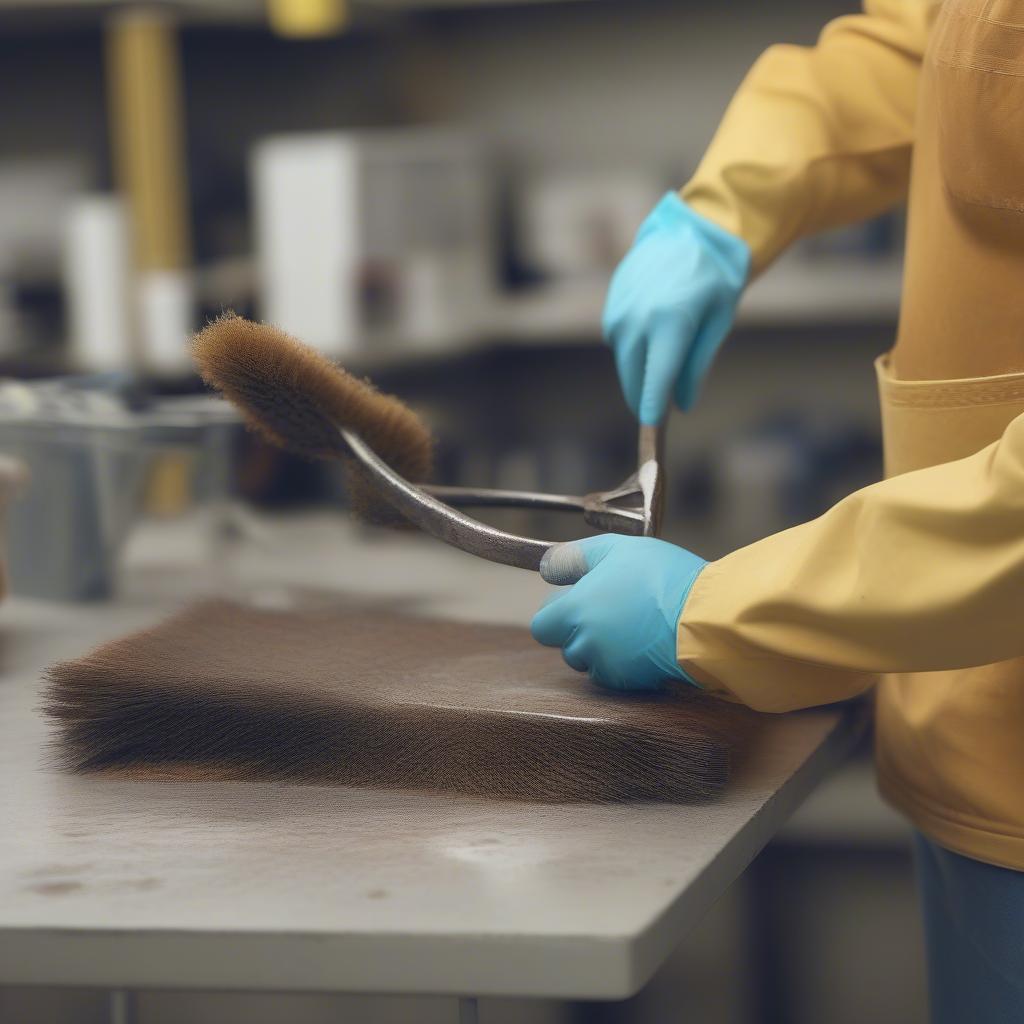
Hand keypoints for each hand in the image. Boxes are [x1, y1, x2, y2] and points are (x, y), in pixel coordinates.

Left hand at [531, 534, 707, 690]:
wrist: (705, 615)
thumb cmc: (662, 577)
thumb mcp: (616, 549)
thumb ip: (574, 558)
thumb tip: (547, 568)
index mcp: (575, 611)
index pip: (542, 626)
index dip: (556, 615)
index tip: (576, 604)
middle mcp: (585, 643)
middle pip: (566, 645)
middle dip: (581, 631)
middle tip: (612, 610)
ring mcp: (607, 665)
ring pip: (589, 661)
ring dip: (601, 649)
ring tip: (632, 625)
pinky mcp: (629, 682)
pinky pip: (614, 675)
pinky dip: (623, 663)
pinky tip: (644, 643)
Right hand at [603, 192, 749, 424]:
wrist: (693, 231)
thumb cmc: (715, 278)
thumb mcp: (717, 323)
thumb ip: (697, 366)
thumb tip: (683, 404)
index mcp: (669, 323)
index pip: (655, 381)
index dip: (653, 410)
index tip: (651, 431)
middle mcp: (638, 319)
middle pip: (633, 376)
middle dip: (644, 397)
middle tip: (656, 413)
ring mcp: (620, 310)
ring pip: (624, 360)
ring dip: (638, 372)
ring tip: (658, 373)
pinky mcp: (613, 304)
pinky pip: (619, 340)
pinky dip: (633, 349)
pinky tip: (651, 341)